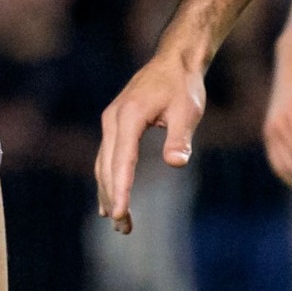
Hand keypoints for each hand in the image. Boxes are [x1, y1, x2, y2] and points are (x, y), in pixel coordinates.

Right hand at [94, 44, 207, 233]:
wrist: (174, 61)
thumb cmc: (183, 86)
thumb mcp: (188, 110)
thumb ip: (180, 137)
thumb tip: (176, 163)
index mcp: (129, 116)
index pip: (122, 160)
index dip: (120, 189)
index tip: (120, 214)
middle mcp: (113, 120)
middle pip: (107, 166)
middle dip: (113, 198)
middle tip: (124, 229)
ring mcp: (111, 122)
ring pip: (104, 164)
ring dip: (109, 192)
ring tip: (119, 223)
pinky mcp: (115, 125)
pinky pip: (108, 157)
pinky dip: (108, 179)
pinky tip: (111, 198)